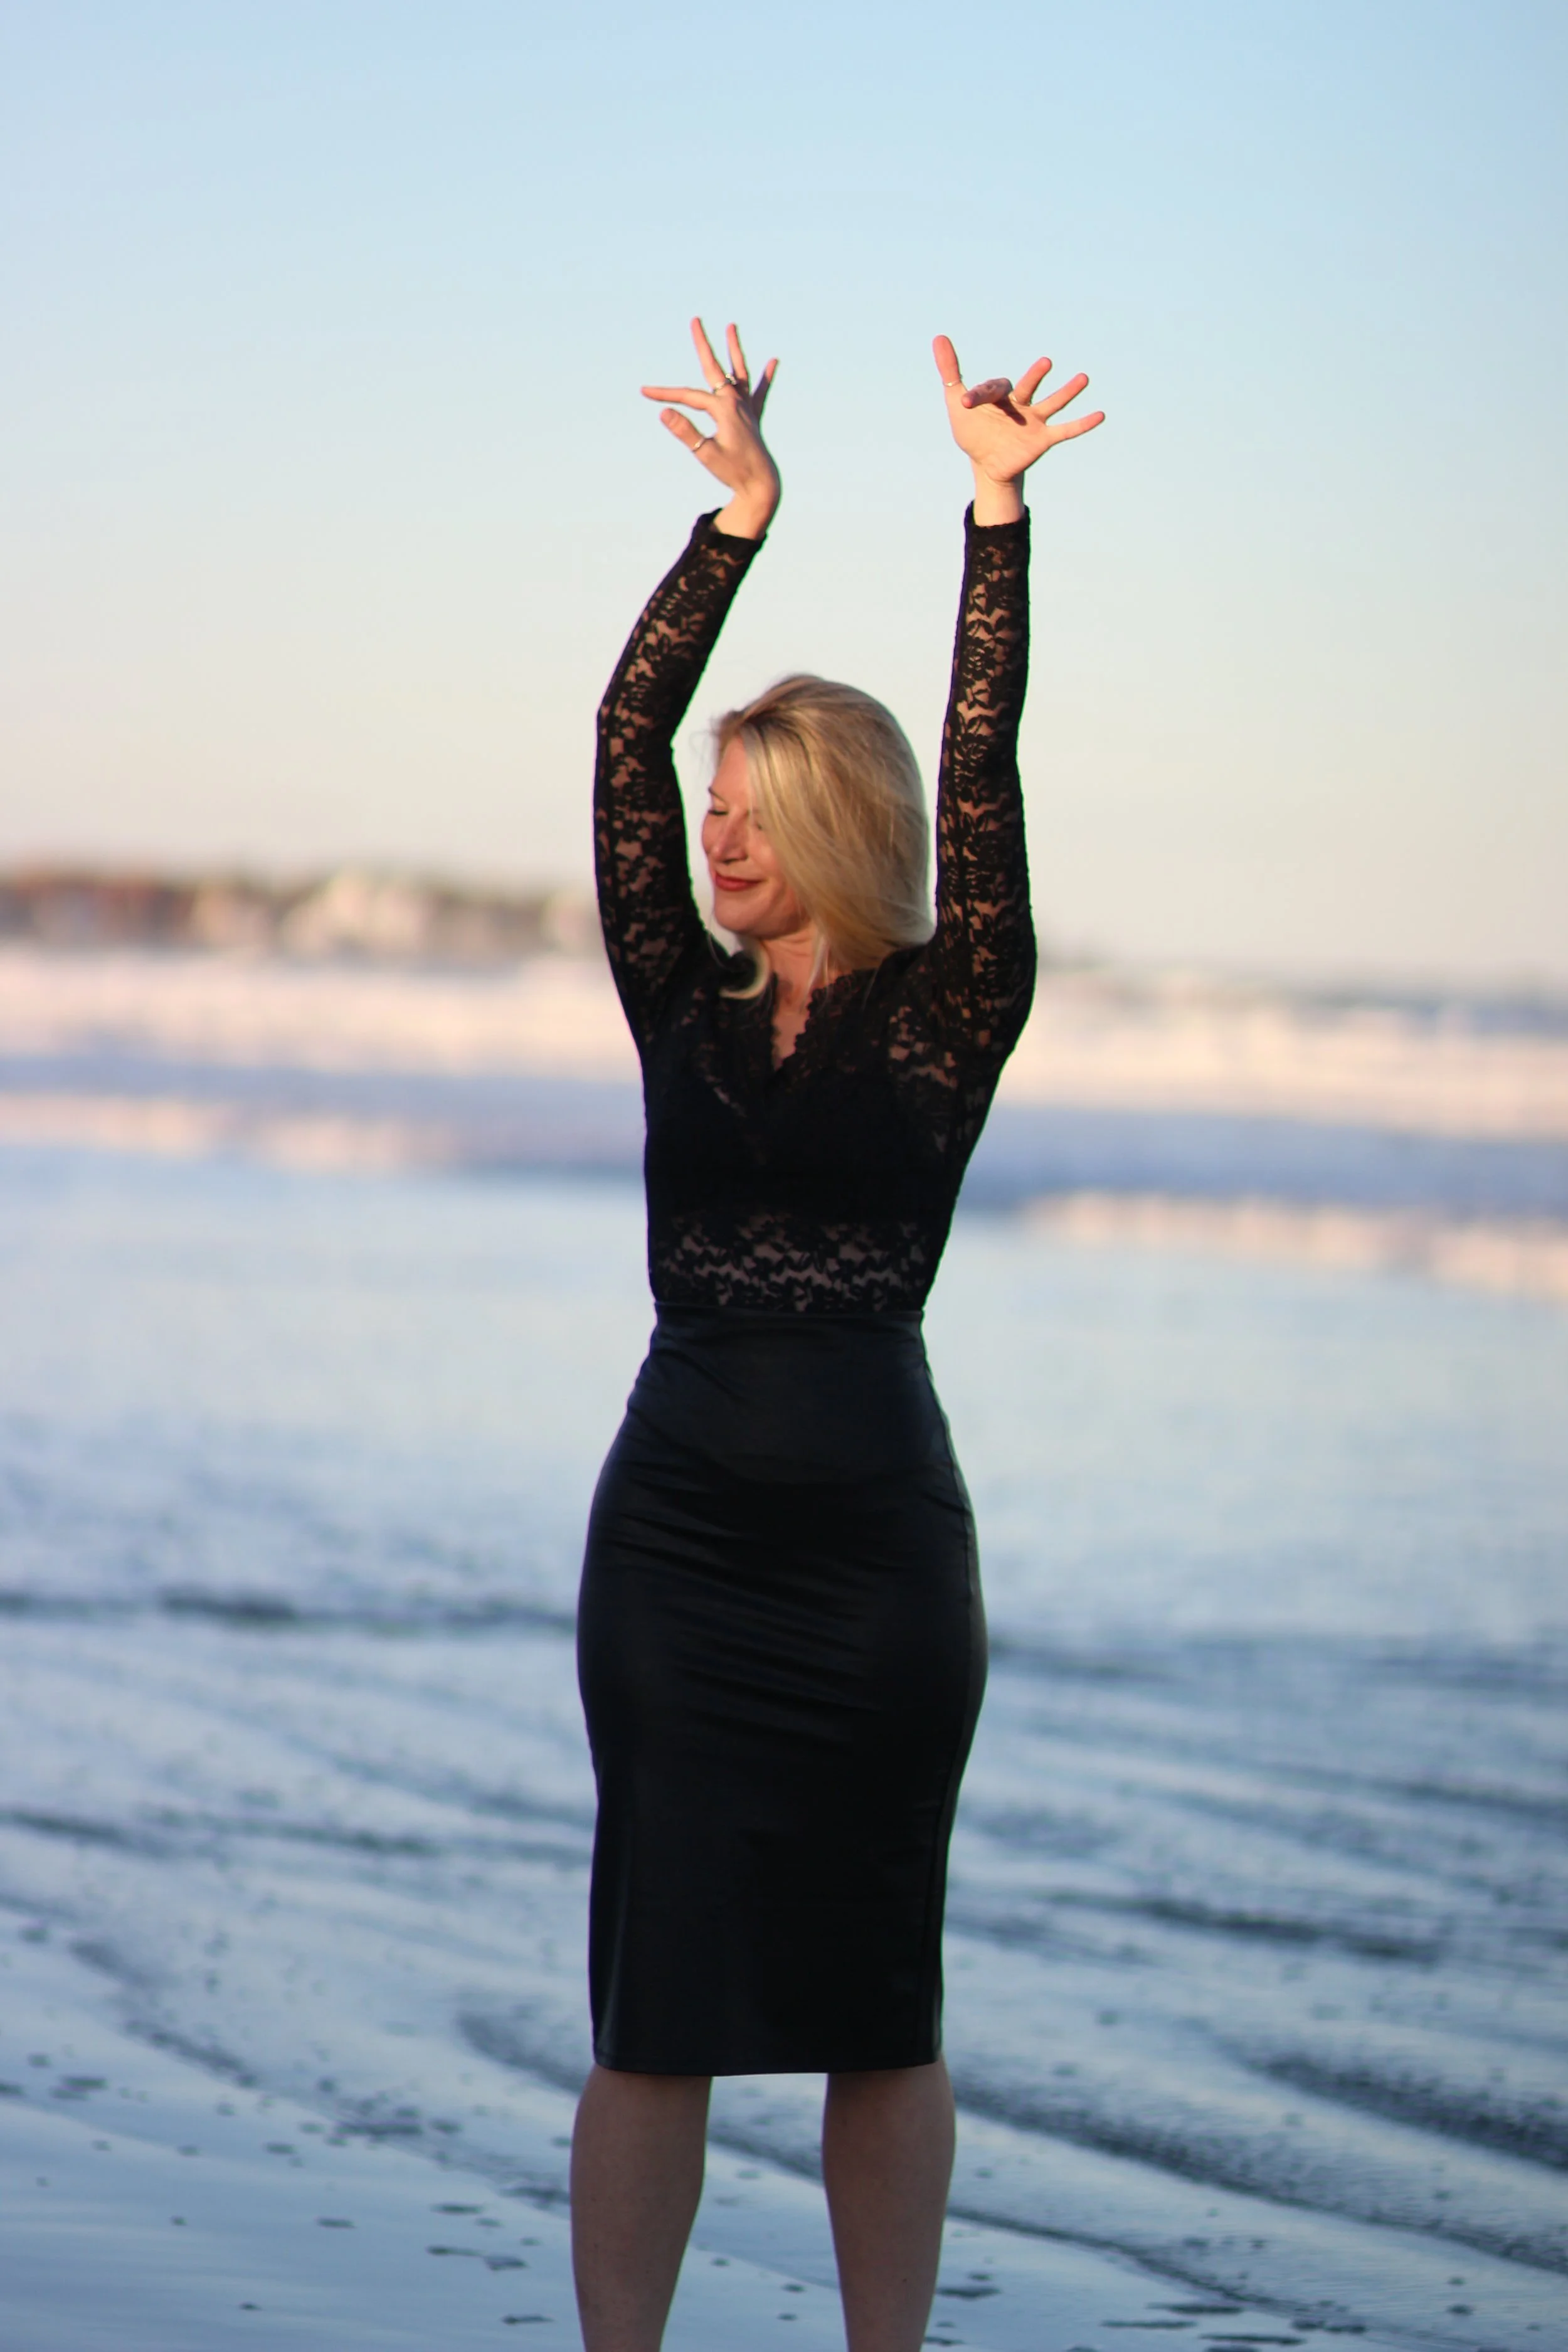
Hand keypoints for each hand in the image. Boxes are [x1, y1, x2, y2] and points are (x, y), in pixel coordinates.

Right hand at [643, 318, 779, 538]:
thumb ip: (686, 431)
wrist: (761, 486)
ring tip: (732, 327)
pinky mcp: (754, 418)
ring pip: (740, 372)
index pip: (689, 395)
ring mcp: (747, 408)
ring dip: (735, 349)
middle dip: (704, 344)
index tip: (645, 392)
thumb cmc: (733, 472)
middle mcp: (737, 402)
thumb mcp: (705, 454)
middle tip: (696, 320)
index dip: (666, 393)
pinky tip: (773, 362)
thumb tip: (664, 412)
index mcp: (724, 409)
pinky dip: (766, 377)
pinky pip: (760, 393)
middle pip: (716, 368)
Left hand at [932, 335, 1102, 522]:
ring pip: (1053, 403)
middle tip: (1045, 363)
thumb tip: (939, 337)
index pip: (993, 388)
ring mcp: (1034, 421)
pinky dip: (1083, 424)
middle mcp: (1021, 404)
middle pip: (1029, 386)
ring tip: (1083, 378)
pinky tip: (1100, 415)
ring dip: (1068, 392)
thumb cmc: (973, 432)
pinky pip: (1066, 430)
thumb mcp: (956, 403)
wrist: (986, 466)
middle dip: (1036, 377)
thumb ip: (950, 371)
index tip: (967, 402)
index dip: (979, 394)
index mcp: (1001, 396)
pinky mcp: (1043, 440)